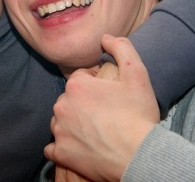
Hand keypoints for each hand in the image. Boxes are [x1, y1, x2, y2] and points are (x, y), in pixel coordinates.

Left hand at [45, 35, 159, 181]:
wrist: (140, 156)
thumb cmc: (138, 115)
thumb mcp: (137, 73)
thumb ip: (121, 48)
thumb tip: (105, 37)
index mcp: (76, 85)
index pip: (81, 78)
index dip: (97, 84)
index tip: (111, 95)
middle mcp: (62, 106)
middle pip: (69, 99)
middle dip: (83, 103)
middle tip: (105, 114)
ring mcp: (59, 131)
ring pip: (60, 120)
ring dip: (72, 123)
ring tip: (94, 130)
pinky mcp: (60, 153)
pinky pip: (53, 147)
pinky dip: (63, 146)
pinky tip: (79, 146)